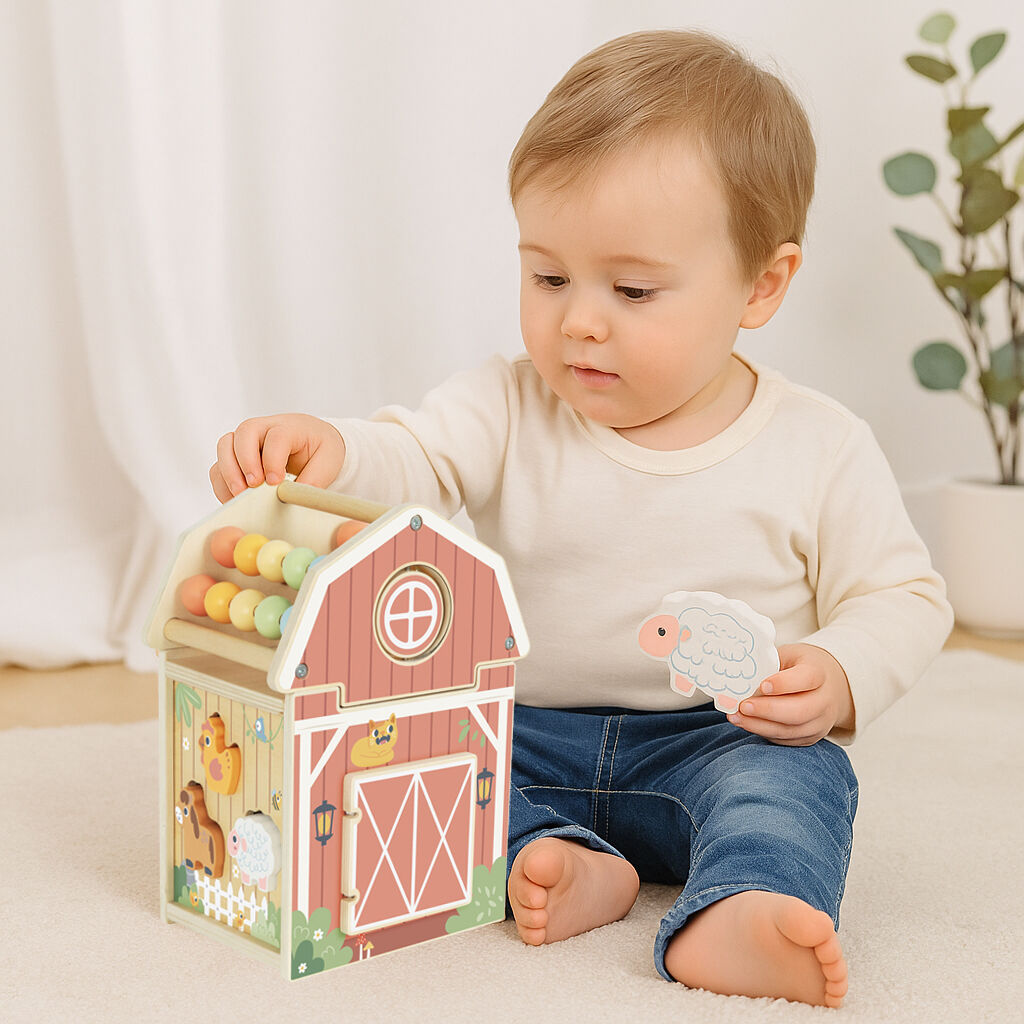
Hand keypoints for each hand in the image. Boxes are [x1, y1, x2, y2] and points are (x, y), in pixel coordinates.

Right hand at [209, 414, 346, 502]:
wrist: (311, 443)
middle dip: (246, 461)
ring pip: (225, 446)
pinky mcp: (235, 457)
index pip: (276, 436)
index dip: (273, 459)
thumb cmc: (319, 449)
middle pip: (244, 433)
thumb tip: (295, 497)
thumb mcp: (329, 460)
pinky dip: (222, 483)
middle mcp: (263, 428)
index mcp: (289, 426)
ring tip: (240, 494)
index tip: (275, 481)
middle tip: (253, 486)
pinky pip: (219, 466)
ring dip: (228, 472)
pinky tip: (234, 499)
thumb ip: (315, 477)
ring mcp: (245, 441)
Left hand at [726, 643, 854, 745]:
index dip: (784, 684)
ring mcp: (819, 722)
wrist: (827, 686)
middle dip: (768, 710)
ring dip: (759, 725)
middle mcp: (824, 700)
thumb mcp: (787, 656)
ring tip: (735, 716)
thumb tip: (737, 676)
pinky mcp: (809, 737)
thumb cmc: (799, 667)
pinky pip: (785, 739)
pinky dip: (763, 732)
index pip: (807, 679)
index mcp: (819, 672)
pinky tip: (745, 723)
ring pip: (790, 730)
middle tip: (743, 705)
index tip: (763, 686)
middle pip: (800, 711)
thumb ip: (767, 664)